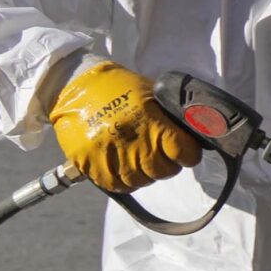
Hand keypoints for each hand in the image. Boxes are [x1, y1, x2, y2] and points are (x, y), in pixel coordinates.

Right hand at [49, 60, 200, 192]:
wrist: (73, 85)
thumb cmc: (118, 87)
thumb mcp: (151, 92)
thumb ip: (171, 115)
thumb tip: (197, 129)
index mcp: (151, 120)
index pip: (184, 151)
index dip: (189, 154)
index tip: (186, 152)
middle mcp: (132, 140)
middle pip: (163, 170)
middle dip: (167, 165)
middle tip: (161, 155)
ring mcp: (109, 153)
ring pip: (140, 181)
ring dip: (145, 174)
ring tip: (140, 160)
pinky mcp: (89, 162)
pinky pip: (115, 185)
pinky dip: (124, 181)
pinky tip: (124, 169)